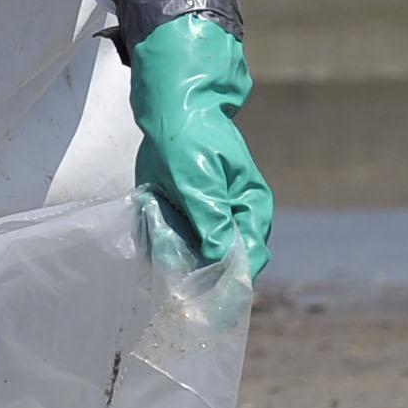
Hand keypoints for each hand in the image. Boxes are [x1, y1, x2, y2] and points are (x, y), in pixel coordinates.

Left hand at [129, 16, 273, 276]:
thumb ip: (209, 219)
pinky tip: (155, 213)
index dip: (227, 284)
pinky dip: (163, 236)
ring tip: (159, 217)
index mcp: (252, 209)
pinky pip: (178, 241)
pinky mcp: (192, 215)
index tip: (199, 298)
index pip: (248, 261)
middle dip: (193, 266)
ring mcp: (214, 217)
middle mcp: (237, 218)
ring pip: (196, 255)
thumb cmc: (189, 139)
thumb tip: (220, 258)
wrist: (171, 109)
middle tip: (167, 250)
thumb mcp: (197, 179)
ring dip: (174, 249)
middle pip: (221, 264)